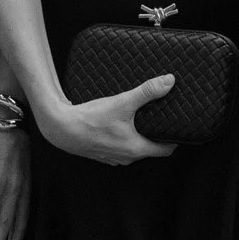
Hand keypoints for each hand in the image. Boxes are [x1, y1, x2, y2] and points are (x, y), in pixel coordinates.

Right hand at [33, 76, 178, 167]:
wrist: (61, 128)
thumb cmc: (91, 119)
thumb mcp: (122, 102)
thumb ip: (147, 92)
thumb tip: (169, 82)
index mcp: (136, 149)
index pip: (166, 150)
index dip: (174, 139)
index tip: (177, 127)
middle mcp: (127, 157)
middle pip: (151, 149)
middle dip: (157, 136)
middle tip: (161, 120)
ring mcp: (113, 158)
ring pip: (135, 149)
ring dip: (140, 137)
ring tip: (142, 121)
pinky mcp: (102, 153)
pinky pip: (120, 148)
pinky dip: (125, 139)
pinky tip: (120, 125)